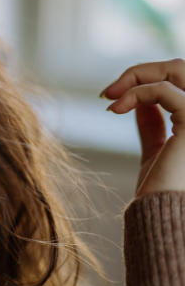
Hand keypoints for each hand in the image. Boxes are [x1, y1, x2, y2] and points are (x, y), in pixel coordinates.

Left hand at [101, 59, 184, 197]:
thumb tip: (141, 98)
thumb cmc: (162, 191)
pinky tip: (116, 109)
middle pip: (182, 67)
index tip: (115, 94)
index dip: (149, 77)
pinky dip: (136, 92)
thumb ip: (155, 122)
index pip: (184, 79)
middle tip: (109, 91)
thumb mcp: (159, 148)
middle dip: (142, 71)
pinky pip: (164, 90)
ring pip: (177, 68)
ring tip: (110, 95)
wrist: (163, 218)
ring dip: (137, 75)